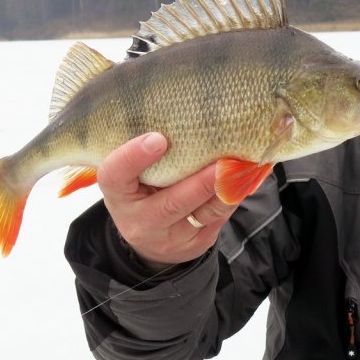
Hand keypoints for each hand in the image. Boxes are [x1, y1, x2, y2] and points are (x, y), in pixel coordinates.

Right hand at [98, 132, 236, 267]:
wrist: (151, 241)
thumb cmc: (142, 192)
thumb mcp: (132, 177)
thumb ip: (149, 156)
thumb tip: (183, 117)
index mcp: (118, 195)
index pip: (115, 176)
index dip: (133, 157)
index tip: (157, 139)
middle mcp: (140, 220)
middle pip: (171, 203)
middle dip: (200, 182)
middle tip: (222, 162)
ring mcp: (170, 237)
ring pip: (203, 213)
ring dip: (226, 189)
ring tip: (241, 167)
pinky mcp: (196, 243)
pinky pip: (218, 218)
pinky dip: (233, 195)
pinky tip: (244, 178)